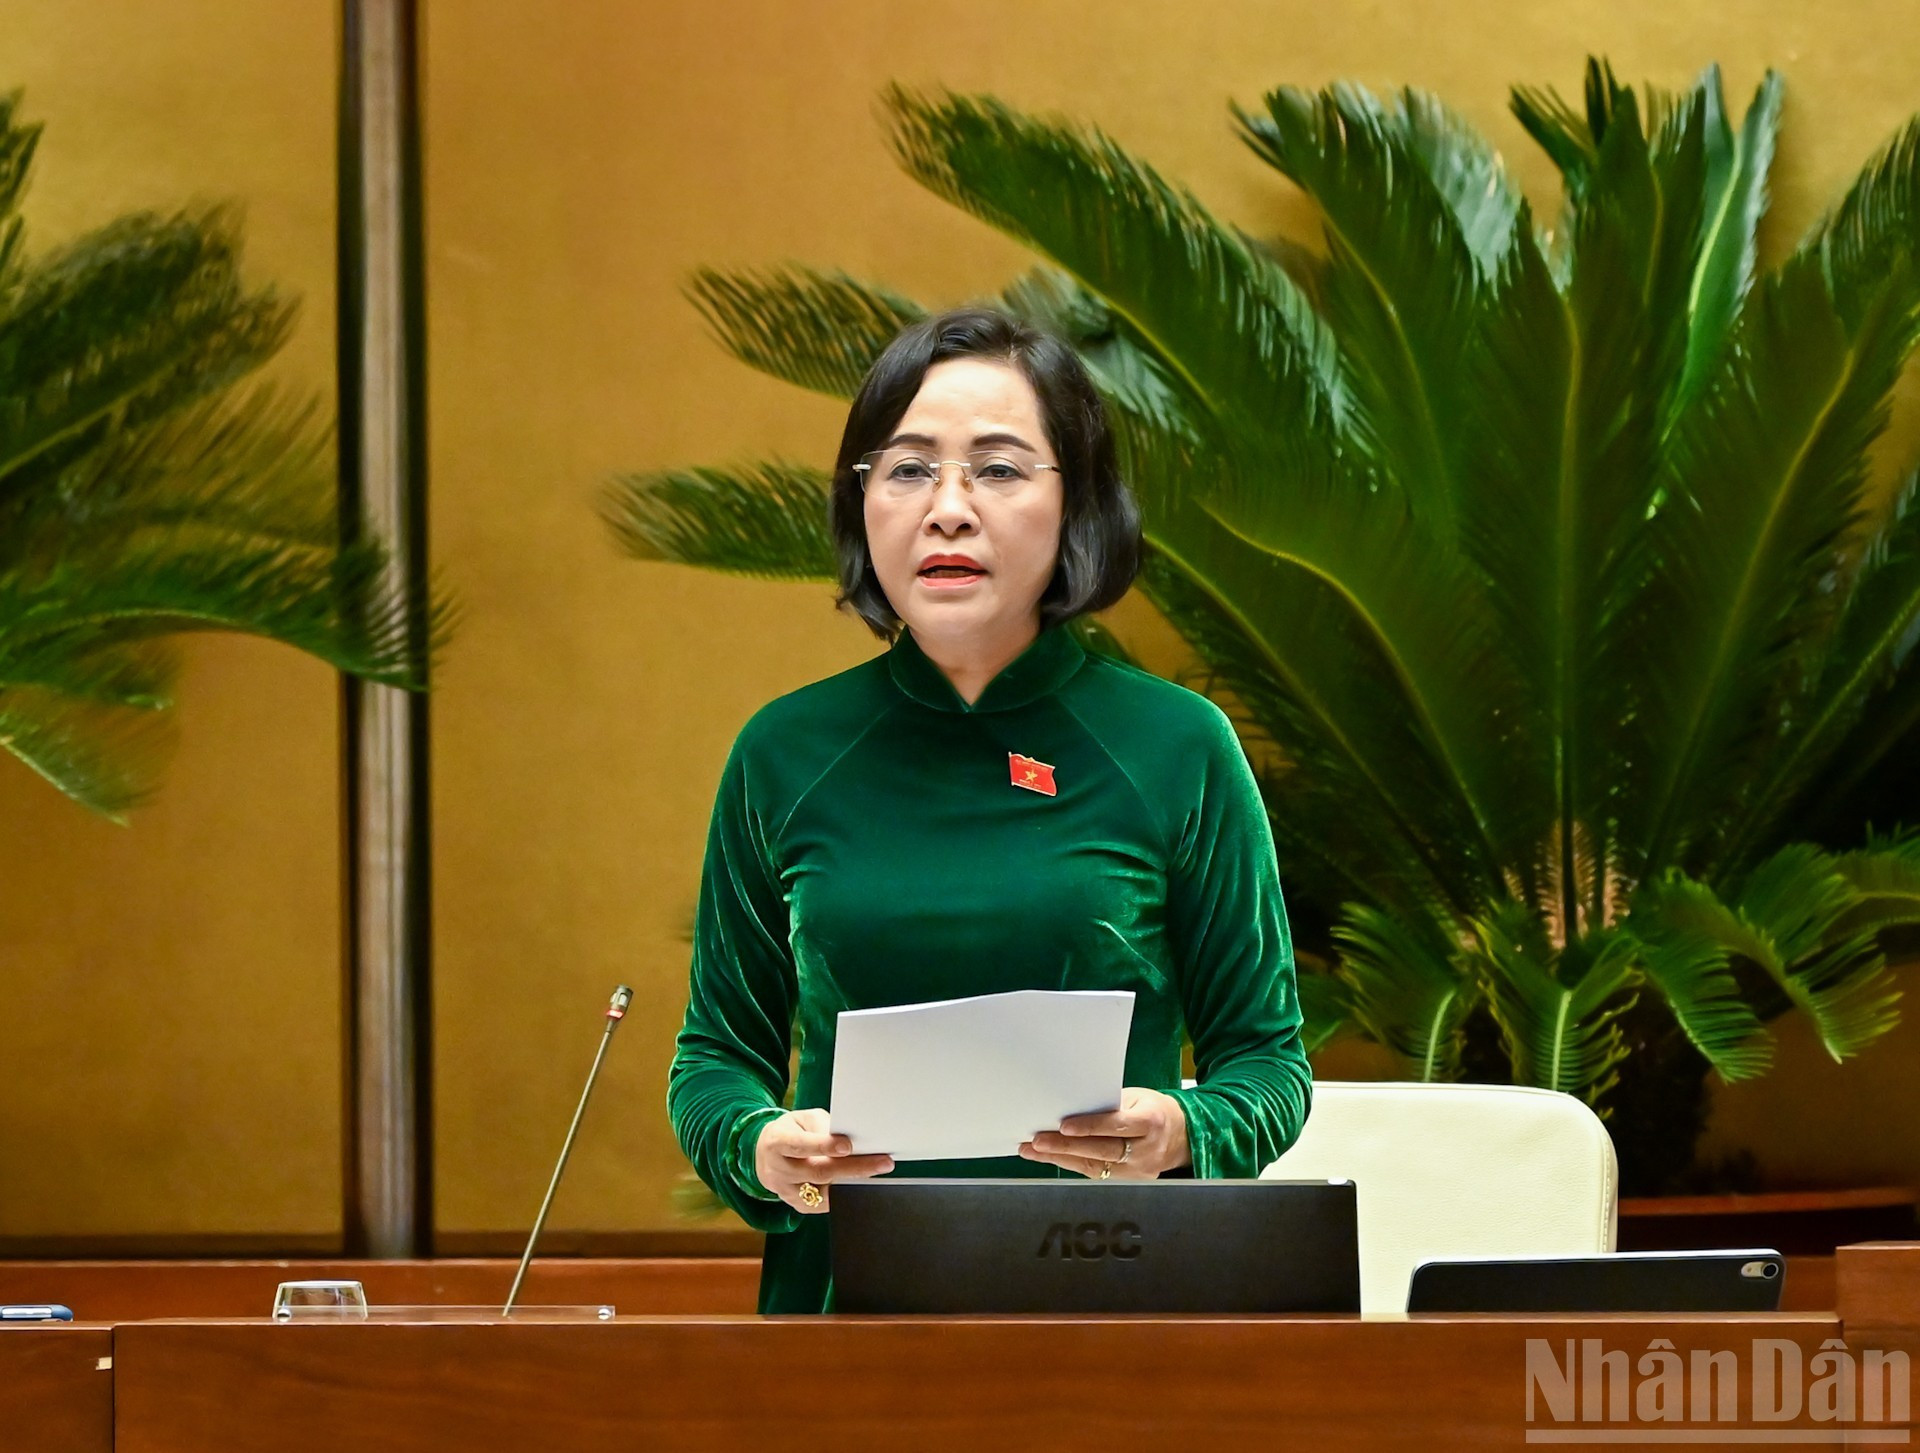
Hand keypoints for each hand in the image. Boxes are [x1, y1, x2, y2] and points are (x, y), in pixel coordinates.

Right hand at [753, 1107, 893, 1213]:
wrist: (765, 1154)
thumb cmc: (792, 1132)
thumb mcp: (803, 1119)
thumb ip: (824, 1128)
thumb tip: (851, 1141)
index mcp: (778, 1142)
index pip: (802, 1145)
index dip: (825, 1146)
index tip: (848, 1146)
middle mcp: (779, 1169)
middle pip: (818, 1172)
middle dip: (853, 1168)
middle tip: (882, 1163)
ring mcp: (786, 1191)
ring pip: (824, 1193)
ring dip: (854, 1184)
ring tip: (879, 1175)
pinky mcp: (797, 1205)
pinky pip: (825, 1204)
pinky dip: (845, 1195)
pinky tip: (862, 1186)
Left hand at [1018, 1086, 1189, 1178]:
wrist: (1181, 1135)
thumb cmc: (1153, 1109)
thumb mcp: (1137, 1098)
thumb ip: (1109, 1105)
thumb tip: (1070, 1107)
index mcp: (1151, 1121)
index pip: (1116, 1125)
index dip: (1089, 1127)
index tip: (1063, 1126)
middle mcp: (1147, 1149)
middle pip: (1102, 1150)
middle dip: (1065, 1147)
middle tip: (1036, 1142)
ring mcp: (1139, 1170)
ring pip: (1095, 1166)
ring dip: (1060, 1158)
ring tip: (1034, 1151)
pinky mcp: (1131, 1181)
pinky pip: (1097, 1174)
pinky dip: (1071, 1165)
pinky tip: (1051, 1158)